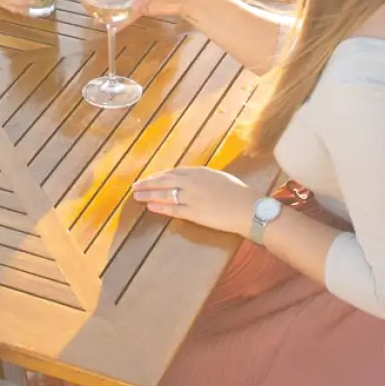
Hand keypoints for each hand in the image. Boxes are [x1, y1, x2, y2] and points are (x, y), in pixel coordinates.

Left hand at [131, 166, 263, 235]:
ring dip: (149, 195)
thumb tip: (190, 180)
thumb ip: (203, 178)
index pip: (173, 172)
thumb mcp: (219, 178)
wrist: (249, 208)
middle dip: (148, 183)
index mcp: (200, 172)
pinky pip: (173, 209)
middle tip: (135, 186)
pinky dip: (160, 207)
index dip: (159, 176)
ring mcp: (192, 198)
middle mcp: (193, 182)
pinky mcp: (194, 213)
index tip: (150, 178)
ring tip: (137, 196)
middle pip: (164, 181)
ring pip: (165, 195)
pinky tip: (150, 207)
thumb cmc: (239, 193)